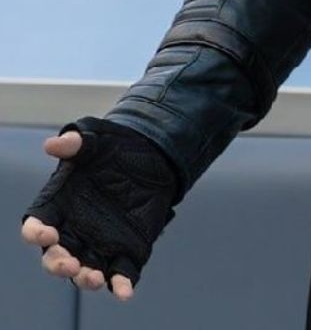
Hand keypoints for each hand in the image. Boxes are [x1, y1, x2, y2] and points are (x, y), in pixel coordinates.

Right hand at [21, 117, 179, 298]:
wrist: (155, 152)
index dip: (36, 232)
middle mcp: (75, 230)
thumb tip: (52, 145)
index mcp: (60, 206)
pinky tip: (125, 291)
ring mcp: (100, 242)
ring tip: (94, 277)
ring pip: (85, 270)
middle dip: (58, 265)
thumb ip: (76, 142)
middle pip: (56, 257)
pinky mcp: (127, 249)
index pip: (37, 226)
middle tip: (69, 264)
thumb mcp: (98, 138)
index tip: (45, 232)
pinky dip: (121, 285)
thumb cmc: (117, 146)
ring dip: (86, 278)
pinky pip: (121, 273)